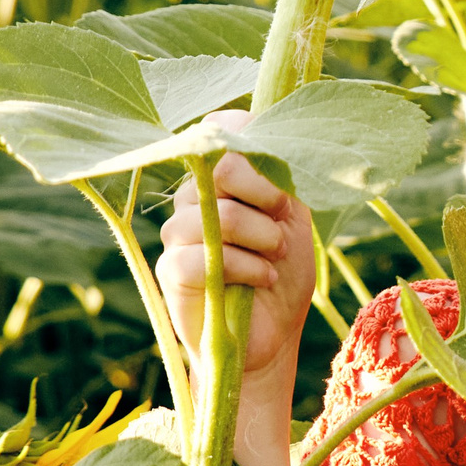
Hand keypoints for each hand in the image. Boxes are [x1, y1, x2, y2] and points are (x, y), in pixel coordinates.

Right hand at [157, 112, 316, 465]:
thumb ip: (284, 176)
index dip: (251, 141)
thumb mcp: (294, 217)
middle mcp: (193, 198)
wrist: (272, 336)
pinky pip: (202, 256)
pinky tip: (261, 279)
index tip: (282, 176)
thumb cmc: (283, 272)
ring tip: (276, 257)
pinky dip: (245, 267)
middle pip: (221, 166)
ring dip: (262, 237)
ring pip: (216, 213)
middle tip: (283, 220)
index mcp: (222, 177)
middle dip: (265, 193)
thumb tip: (279, 134)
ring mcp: (177, 233)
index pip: (220, 129)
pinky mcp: (171, 272)